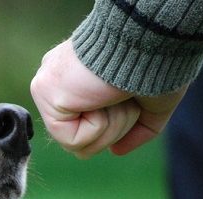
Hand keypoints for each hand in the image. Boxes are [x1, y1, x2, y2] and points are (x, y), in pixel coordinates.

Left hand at [30, 40, 187, 158]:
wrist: (154, 43)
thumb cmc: (158, 64)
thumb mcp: (152, 104)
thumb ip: (136, 130)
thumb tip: (116, 151)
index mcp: (77, 82)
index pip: (87, 130)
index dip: (117, 124)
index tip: (128, 94)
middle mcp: (57, 83)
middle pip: (82, 142)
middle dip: (116, 127)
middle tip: (123, 94)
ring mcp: (47, 86)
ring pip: (78, 145)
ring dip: (110, 125)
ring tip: (114, 92)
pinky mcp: (43, 90)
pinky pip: (72, 140)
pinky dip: (98, 125)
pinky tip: (100, 95)